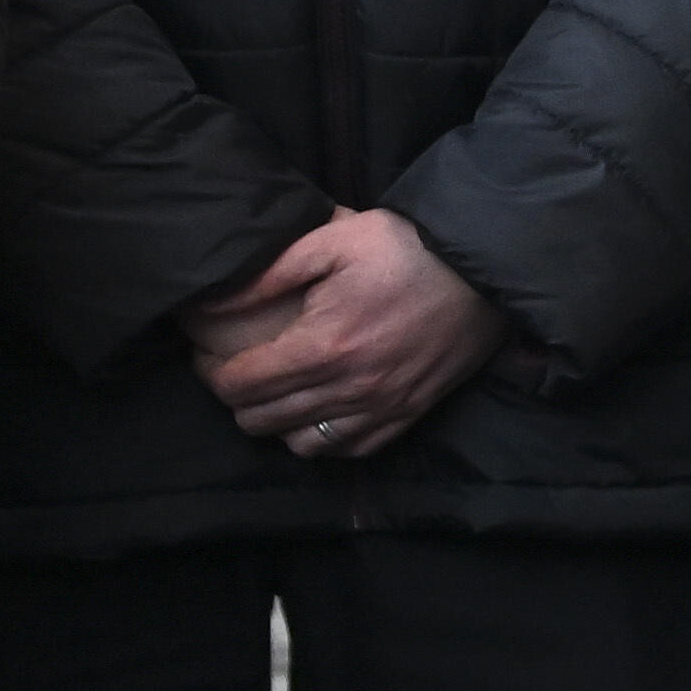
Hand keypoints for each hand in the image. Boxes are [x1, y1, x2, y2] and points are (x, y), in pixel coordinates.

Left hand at [184, 209, 504, 464]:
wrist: (484, 271)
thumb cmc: (406, 248)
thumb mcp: (333, 239)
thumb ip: (268, 273)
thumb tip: (210, 303)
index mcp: (324, 346)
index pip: (239, 385)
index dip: (209, 372)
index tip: (206, 354)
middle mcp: (349, 389)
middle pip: (260, 420)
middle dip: (236, 397)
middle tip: (235, 369)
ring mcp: (380, 408)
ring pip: (300, 445)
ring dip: (276, 423)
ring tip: (274, 393)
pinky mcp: (407, 416)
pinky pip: (347, 451)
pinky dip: (322, 439)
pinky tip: (318, 411)